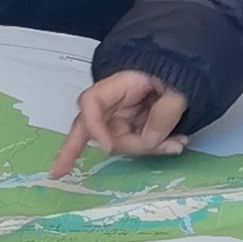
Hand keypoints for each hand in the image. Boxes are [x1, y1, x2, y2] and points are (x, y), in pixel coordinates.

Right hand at [54, 72, 190, 177]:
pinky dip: (154, 147)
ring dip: (144, 148)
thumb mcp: (178, 87)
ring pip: (117, 141)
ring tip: (177, 143)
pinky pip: (135, 142)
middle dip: (71, 150)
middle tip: (58, 172)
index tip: (107, 147)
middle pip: (87, 125)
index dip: (93, 126)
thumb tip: (149, 141)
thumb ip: (165, 113)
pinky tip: (177, 143)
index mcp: (120, 84)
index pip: (92, 102)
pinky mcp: (133, 125)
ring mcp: (122, 115)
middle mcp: (115, 102)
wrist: (185, 69)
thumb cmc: (177, 70)